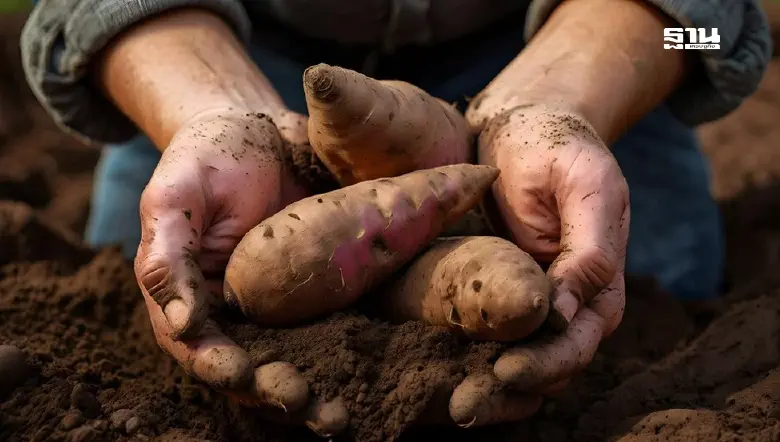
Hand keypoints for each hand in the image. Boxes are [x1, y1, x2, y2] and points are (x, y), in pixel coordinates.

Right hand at [135, 109, 347, 435]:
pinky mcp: (318, 291)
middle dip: (277, 393)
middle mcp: (236, 314)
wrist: (255, 130)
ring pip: (295, 359)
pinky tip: (375, 372)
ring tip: (339, 417)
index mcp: (189, 300)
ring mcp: (279, 306)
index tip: (243, 374)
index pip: (199, 349)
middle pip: (252, 368)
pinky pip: (332, 326)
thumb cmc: (203, 160)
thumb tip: (181, 324)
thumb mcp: (173, 197)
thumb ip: (166, 255)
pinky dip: (348, 353)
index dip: (219, 367)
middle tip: (308, 407)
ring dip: (314, 394)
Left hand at [449, 104, 629, 425]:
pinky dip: (472, 364)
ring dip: (492, 393)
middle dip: (512, 389)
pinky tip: (441, 379)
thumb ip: (589, 249)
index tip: (503, 372)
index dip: (547, 362)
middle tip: (463, 409)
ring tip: (452, 408)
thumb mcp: (584, 186)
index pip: (580, 338)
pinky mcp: (501, 298)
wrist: (520, 127)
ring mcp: (535, 303)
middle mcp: (572, 303)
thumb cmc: (554, 147)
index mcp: (600, 280)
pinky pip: (492, 341)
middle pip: (551, 365)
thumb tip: (568, 315)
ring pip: (523, 364)